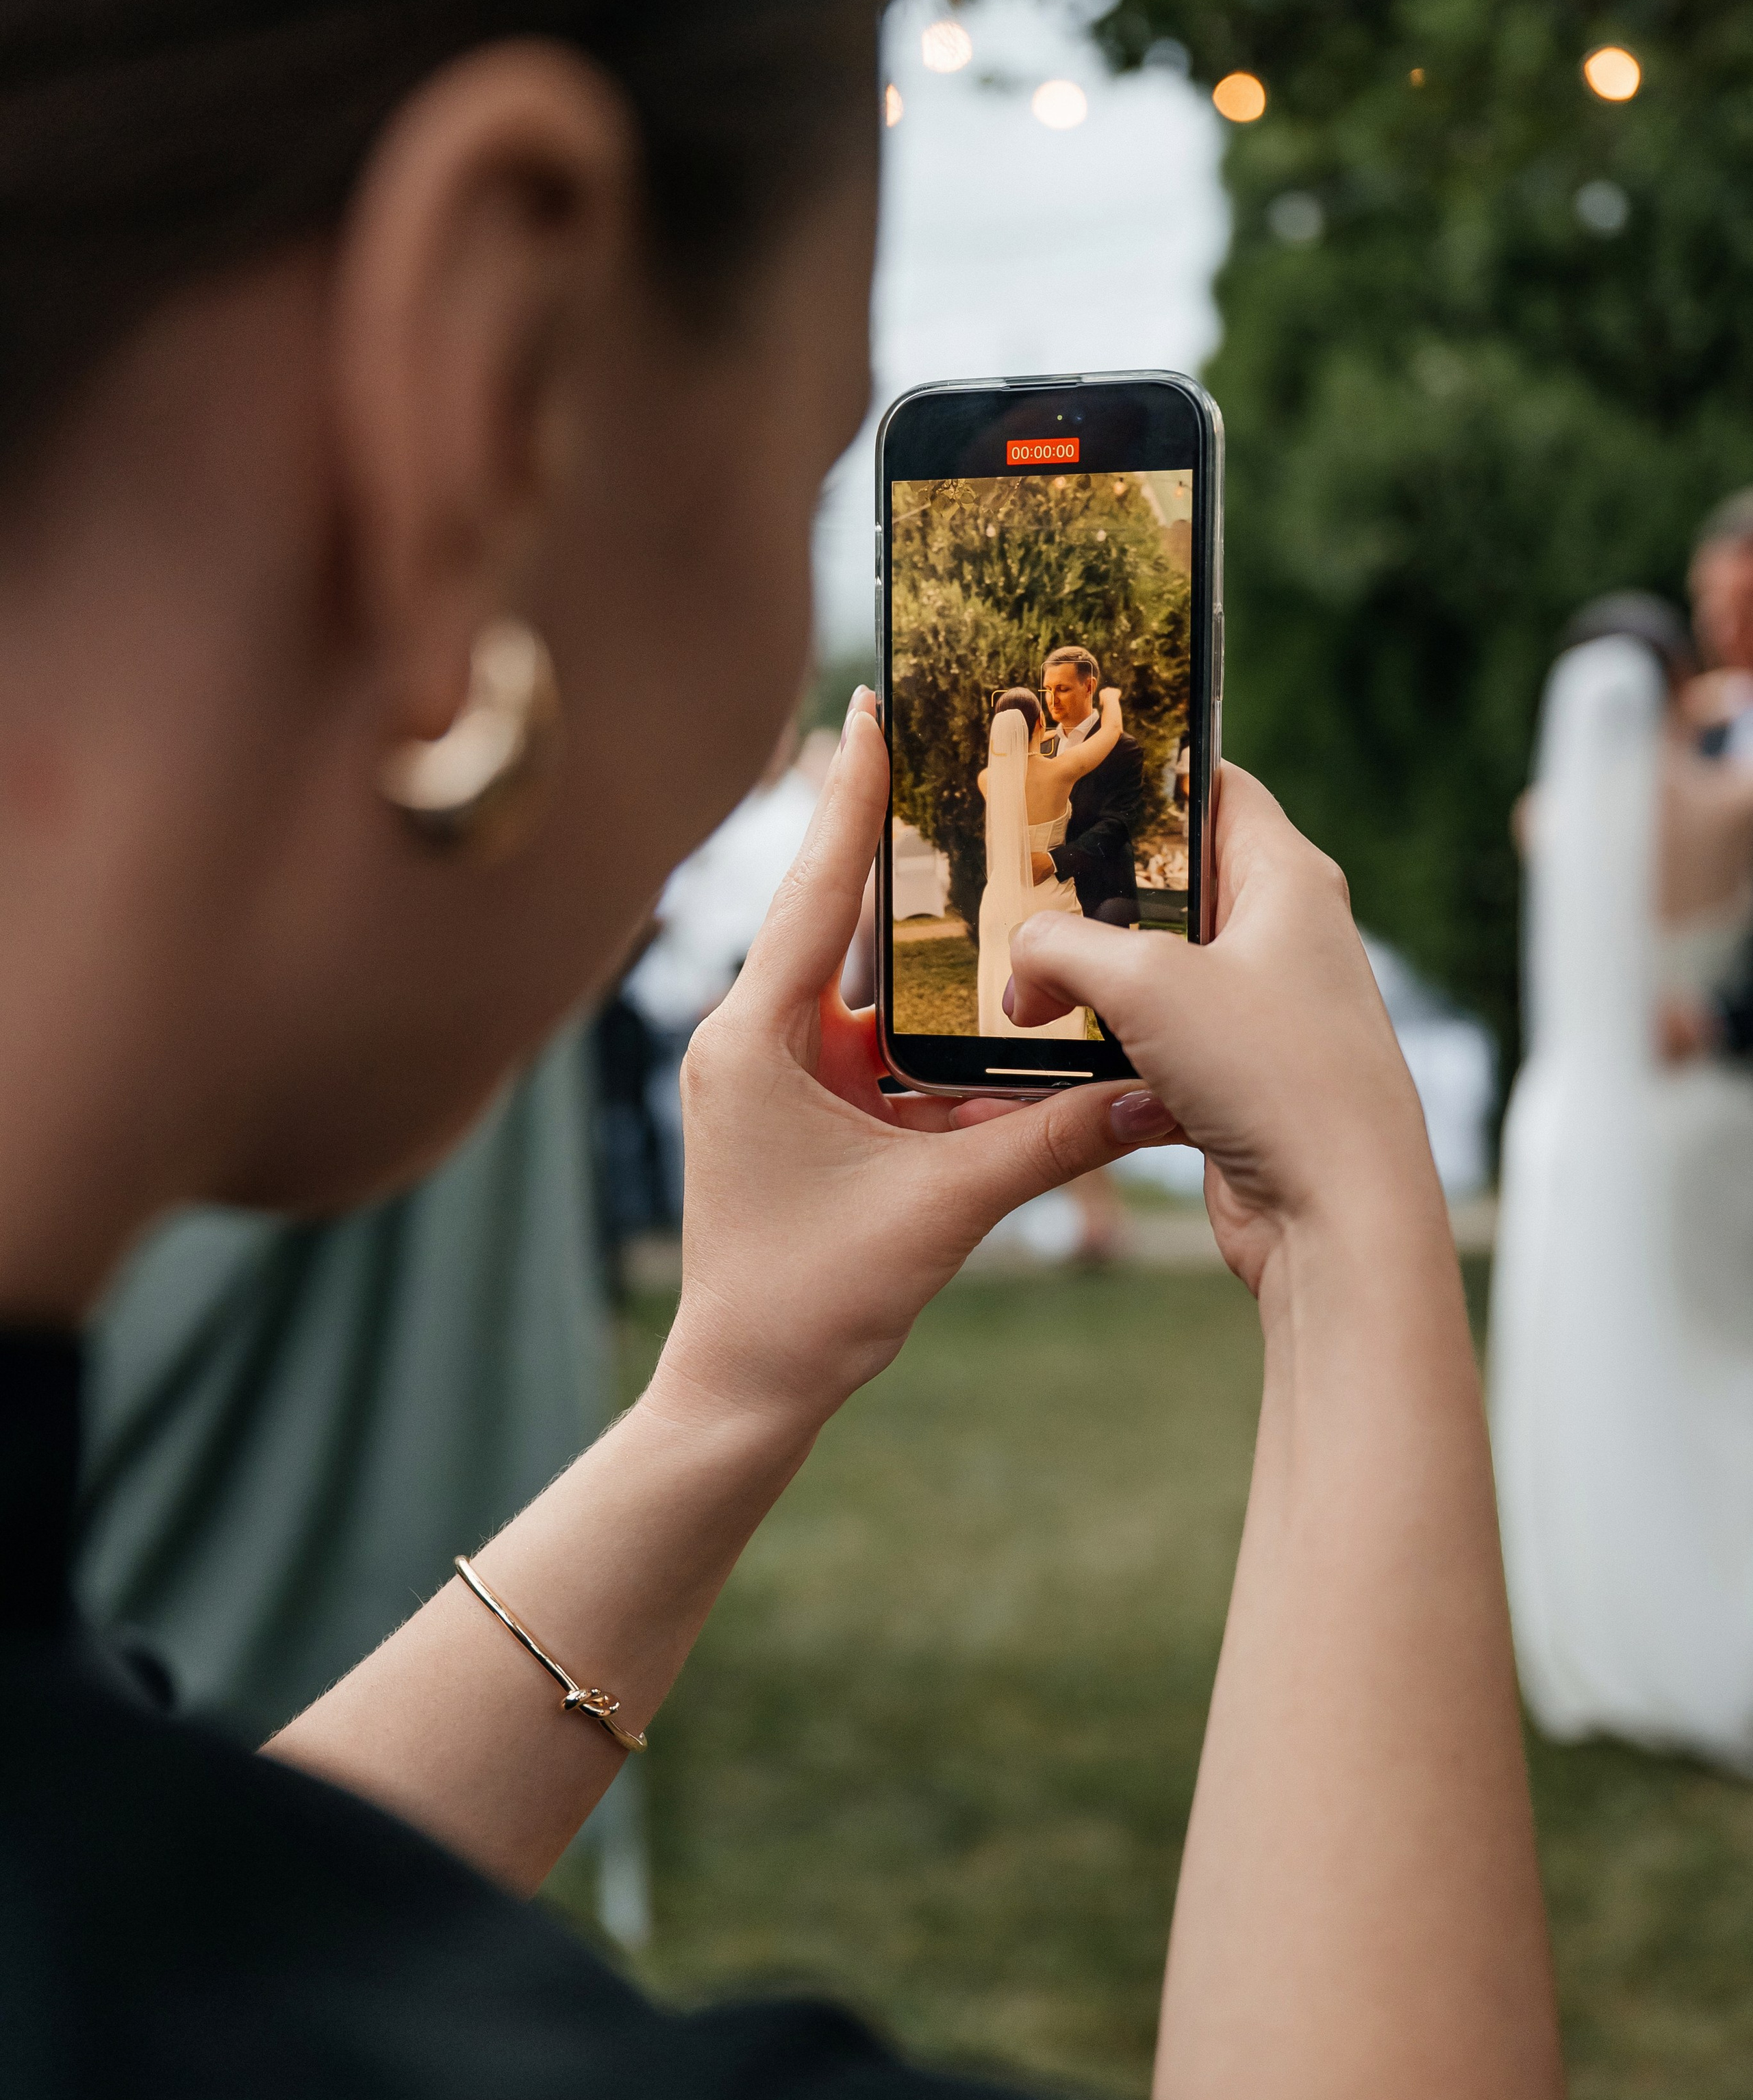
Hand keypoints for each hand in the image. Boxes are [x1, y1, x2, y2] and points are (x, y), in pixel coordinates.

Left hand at [660, 691, 1172, 1430]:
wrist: (747, 1392)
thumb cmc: (812, 1303)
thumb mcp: (940, 1210)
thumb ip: (1047, 1142)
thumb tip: (1153, 1091)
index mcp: (754, 1040)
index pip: (813, 893)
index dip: (849, 799)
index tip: (870, 707)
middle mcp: (754, 1040)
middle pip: (835, 917)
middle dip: (892, 838)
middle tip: (942, 745)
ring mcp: (777, 1075)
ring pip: (861, 981)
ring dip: (919, 931)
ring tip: (981, 843)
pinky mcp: (804, 1111)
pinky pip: (873, 1042)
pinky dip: (926, 1015)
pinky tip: (986, 977)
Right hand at [1005, 767, 1435, 1293]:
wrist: (1336, 1216)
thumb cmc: (1276, 1076)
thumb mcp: (1146, 983)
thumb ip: (1062, 948)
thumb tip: (1021, 967)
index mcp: (1286, 879)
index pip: (1213, 787)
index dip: (1143, 776)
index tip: (1067, 777)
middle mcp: (1282, 938)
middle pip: (1169, 886)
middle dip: (1091, 900)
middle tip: (1016, 900)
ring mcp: (1262, 1013)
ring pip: (1154, 976)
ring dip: (1089, 990)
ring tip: (1023, 996)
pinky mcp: (1239, 1082)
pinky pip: (1155, 1049)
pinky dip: (1106, 1058)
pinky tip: (1051, 1071)